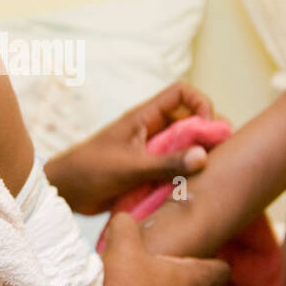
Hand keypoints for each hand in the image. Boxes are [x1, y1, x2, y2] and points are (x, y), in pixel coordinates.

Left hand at [45, 82, 215, 214]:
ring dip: (197, 157)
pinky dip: (186, 175)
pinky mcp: (149, 172)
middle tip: (221, 156)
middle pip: (189, 122)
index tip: (208, 127)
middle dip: (207, 134)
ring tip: (212, 174)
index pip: (181, 93)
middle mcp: (151, 131)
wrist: (64, 192)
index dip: (201, 103)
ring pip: (184, 147)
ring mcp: (151, 151)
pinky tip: (194, 189)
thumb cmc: (90, 170)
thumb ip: (165, 163)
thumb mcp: (130, 167)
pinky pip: (175, 168)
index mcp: (144, 117)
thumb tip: (203, 157)